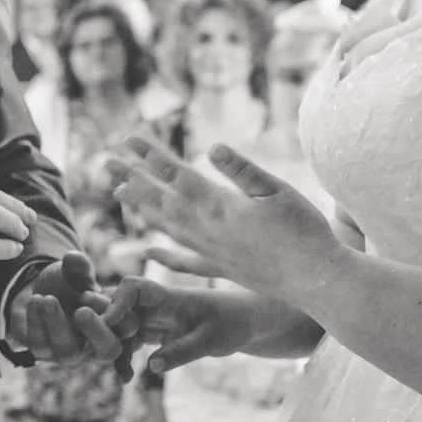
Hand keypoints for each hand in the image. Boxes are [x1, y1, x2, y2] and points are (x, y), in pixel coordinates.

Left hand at [4, 251, 122, 364]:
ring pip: (69, 352)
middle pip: (108, 351)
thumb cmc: (68, 283)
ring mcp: (70, 354)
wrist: (39, 291)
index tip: (96, 294)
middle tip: (82, 312)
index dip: (116, 312)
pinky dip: (36, 323)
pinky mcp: (44, 353)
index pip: (128, 327)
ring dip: (58, 325)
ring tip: (48, 299)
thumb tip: (74, 258)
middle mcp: (97, 346)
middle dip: (96, 332)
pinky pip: (41, 346)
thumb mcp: (75, 272)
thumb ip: (79, 267)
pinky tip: (35, 300)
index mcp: (114, 325)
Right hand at [98, 276, 256, 372]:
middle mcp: (155, 305)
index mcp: (169, 296)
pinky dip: (124, 357)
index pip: (134, 287)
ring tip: (123, 375)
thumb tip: (152, 365)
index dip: (117, 302)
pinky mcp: (154, 333)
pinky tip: (127, 377)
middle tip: (105, 354)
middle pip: (117, 307)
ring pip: (120, 329)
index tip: (111, 324)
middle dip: (105, 328)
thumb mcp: (212, 340)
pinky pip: (130, 343)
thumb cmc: (233, 323)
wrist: (244, 322)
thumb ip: (183, 351)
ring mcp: (153, 319)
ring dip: (114, 348)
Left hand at [112, 137, 339, 302]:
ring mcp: (211, 252)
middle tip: (105, 163)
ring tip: (120, 194)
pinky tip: (150, 251)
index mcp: (219, 206)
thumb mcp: (278, 191)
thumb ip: (242, 170)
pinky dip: (164, 254)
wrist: (316, 281)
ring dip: (142, 208)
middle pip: (161, 199)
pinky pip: (184, 261)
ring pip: (167, 226)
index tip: (127, 140)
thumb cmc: (305, 232)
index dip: (151, 156)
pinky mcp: (222, 269)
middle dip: (133, 178)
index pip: (176, 175)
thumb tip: (211, 147)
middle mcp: (206, 230)